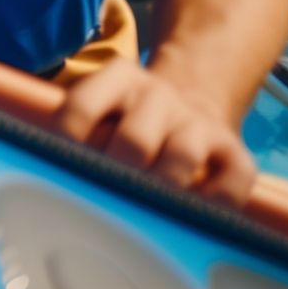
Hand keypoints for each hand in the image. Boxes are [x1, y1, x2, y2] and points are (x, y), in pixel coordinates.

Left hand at [54, 57, 256, 201]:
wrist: (194, 99)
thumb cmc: (130, 115)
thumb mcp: (101, 103)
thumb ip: (78, 127)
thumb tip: (52, 172)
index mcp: (119, 78)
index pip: (82, 107)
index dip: (66, 142)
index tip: (60, 168)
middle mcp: (159, 95)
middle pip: (134, 140)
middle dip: (117, 174)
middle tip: (106, 197)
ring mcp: (199, 123)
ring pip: (181, 159)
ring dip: (162, 189)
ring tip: (147, 207)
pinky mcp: (235, 152)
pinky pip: (231, 184)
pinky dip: (213, 203)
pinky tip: (192, 210)